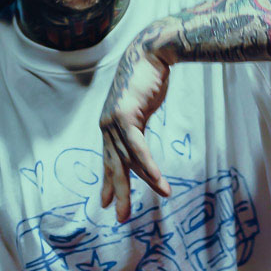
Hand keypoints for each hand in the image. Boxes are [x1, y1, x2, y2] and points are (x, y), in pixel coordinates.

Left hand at [100, 38, 171, 221]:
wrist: (151, 53)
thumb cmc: (148, 78)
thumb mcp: (141, 107)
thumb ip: (137, 124)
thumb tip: (139, 136)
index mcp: (110, 125)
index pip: (110, 160)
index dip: (109, 183)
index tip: (107, 203)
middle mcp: (108, 126)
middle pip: (114, 166)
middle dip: (119, 193)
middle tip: (121, 217)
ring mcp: (115, 122)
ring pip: (128, 161)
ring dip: (144, 182)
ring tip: (162, 196)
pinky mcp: (126, 116)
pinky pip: (138, 148)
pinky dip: (148, 165)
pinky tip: (158, 180)